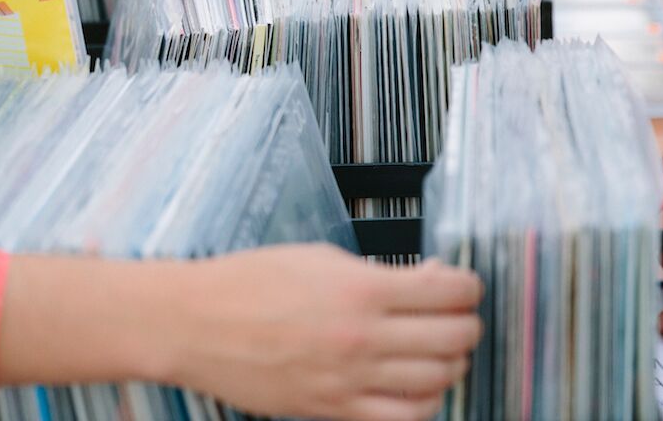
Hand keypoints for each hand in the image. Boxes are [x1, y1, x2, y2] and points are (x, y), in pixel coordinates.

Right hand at [178, 245, 481, 420]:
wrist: (196, 323)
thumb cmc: (248, 282)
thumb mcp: (319, 258)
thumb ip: (378, 273)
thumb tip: (429, 280)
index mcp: (361, 289)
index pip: (452, 292)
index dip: (466, 286)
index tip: (460, 285)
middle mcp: (363, 337)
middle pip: (455, 338)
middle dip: (465, 323)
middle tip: (454, 315)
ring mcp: (350, 379)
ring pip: (439, 381)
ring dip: (449, 363)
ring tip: (437, 350)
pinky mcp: (333, 410)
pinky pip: (404, 418)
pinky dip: (424, 403)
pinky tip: (415, 386)